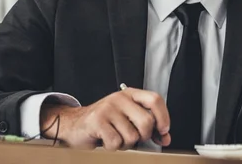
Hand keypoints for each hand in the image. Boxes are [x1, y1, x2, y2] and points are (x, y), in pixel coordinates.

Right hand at [40, 88, 170, 150]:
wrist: (76, 125)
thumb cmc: (106, 122)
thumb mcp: (129, 119)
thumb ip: (148, 126)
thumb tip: (165, 138)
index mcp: (130, 94)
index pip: (155, 99)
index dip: (163, 117)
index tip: (163, 130)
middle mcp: (120, 98)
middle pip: (146, 122)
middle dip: (143, 136)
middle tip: (132, 136)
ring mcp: (108, 108)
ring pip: (132, 136)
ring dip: (126, 144)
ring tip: (115, 136)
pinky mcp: (98, 121)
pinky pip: (116, 142)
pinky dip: (113, 147)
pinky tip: (105, 140)